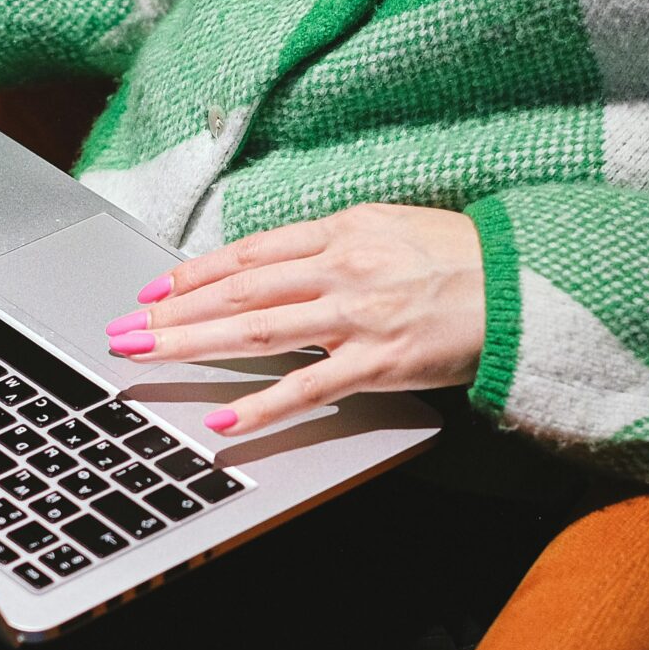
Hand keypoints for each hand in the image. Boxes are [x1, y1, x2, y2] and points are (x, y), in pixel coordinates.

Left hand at [103, 204, 487, 435]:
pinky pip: (308, 387)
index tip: (154, 291)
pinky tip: (224, 422)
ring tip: (146, 359)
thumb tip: (284, 260)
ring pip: (256, 330)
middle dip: (172, 312)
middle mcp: (340, 268)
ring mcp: (356, 316)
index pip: (250, 253)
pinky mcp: (378, 362)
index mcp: (342, 231)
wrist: (525, 283)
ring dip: (193, 346)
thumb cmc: (467, 257)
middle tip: (123, 329)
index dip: (194, 273)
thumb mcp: (395, 227)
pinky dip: (262, 406)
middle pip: (237, 291)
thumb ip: (339, 243)